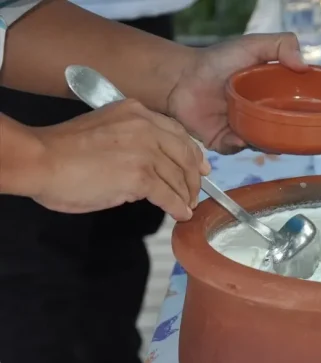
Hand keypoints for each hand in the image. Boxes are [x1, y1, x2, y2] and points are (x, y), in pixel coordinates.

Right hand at [31, 99, 208, 220]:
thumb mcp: (104, 128)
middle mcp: (146, 127)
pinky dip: (177, 207)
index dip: (193, 153)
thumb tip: (150, 166)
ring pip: (178, 176)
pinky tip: (180, 214)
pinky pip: (168, 195)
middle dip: (194, 177)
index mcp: (136, 112)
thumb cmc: (62, 150)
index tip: (202, 167)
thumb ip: (131, 140)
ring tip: (186, 207)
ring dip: (185, 195)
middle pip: (185, 154)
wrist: (40, 160)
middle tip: (196, 193)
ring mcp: (145, 151)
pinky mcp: (140, 176)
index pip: (177, 132)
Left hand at [167, 33, 307, 154]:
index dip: (305, 112)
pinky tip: (239, 137)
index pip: (295, 109)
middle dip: (289, 133)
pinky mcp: (223, 141)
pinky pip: (235, 148)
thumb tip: (304, 65)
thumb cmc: (217, 60)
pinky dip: (238, 144)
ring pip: (260, 143)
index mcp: (271, 97)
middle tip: (291, 129)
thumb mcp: (252, 45)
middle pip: (282, 130)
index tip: (314, 114)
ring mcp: (242, 129)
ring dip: (264, 141)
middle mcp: (259, 116)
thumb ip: (281, 45)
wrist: (181, 76)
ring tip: (264, 133)